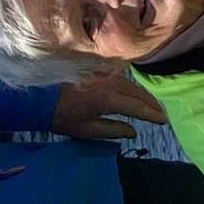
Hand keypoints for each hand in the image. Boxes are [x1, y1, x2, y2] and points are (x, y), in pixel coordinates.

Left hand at [52, 69, 166, 140]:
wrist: (40, 96)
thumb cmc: (62, 117)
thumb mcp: (87, 130)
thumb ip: (113, 130)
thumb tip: (133, 132)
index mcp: (108, 99)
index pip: (137, 107)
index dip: (152, 115)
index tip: (163, 121)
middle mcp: (110, 83)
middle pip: (138, 93)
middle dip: (151, 104)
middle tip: (162, 114)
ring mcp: (104, 75)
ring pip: (131, 84)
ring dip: (143, 95)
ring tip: (152, 105)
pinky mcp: (98, 71)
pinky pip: (121, 78)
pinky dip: (132, 87)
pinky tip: (135, 93)